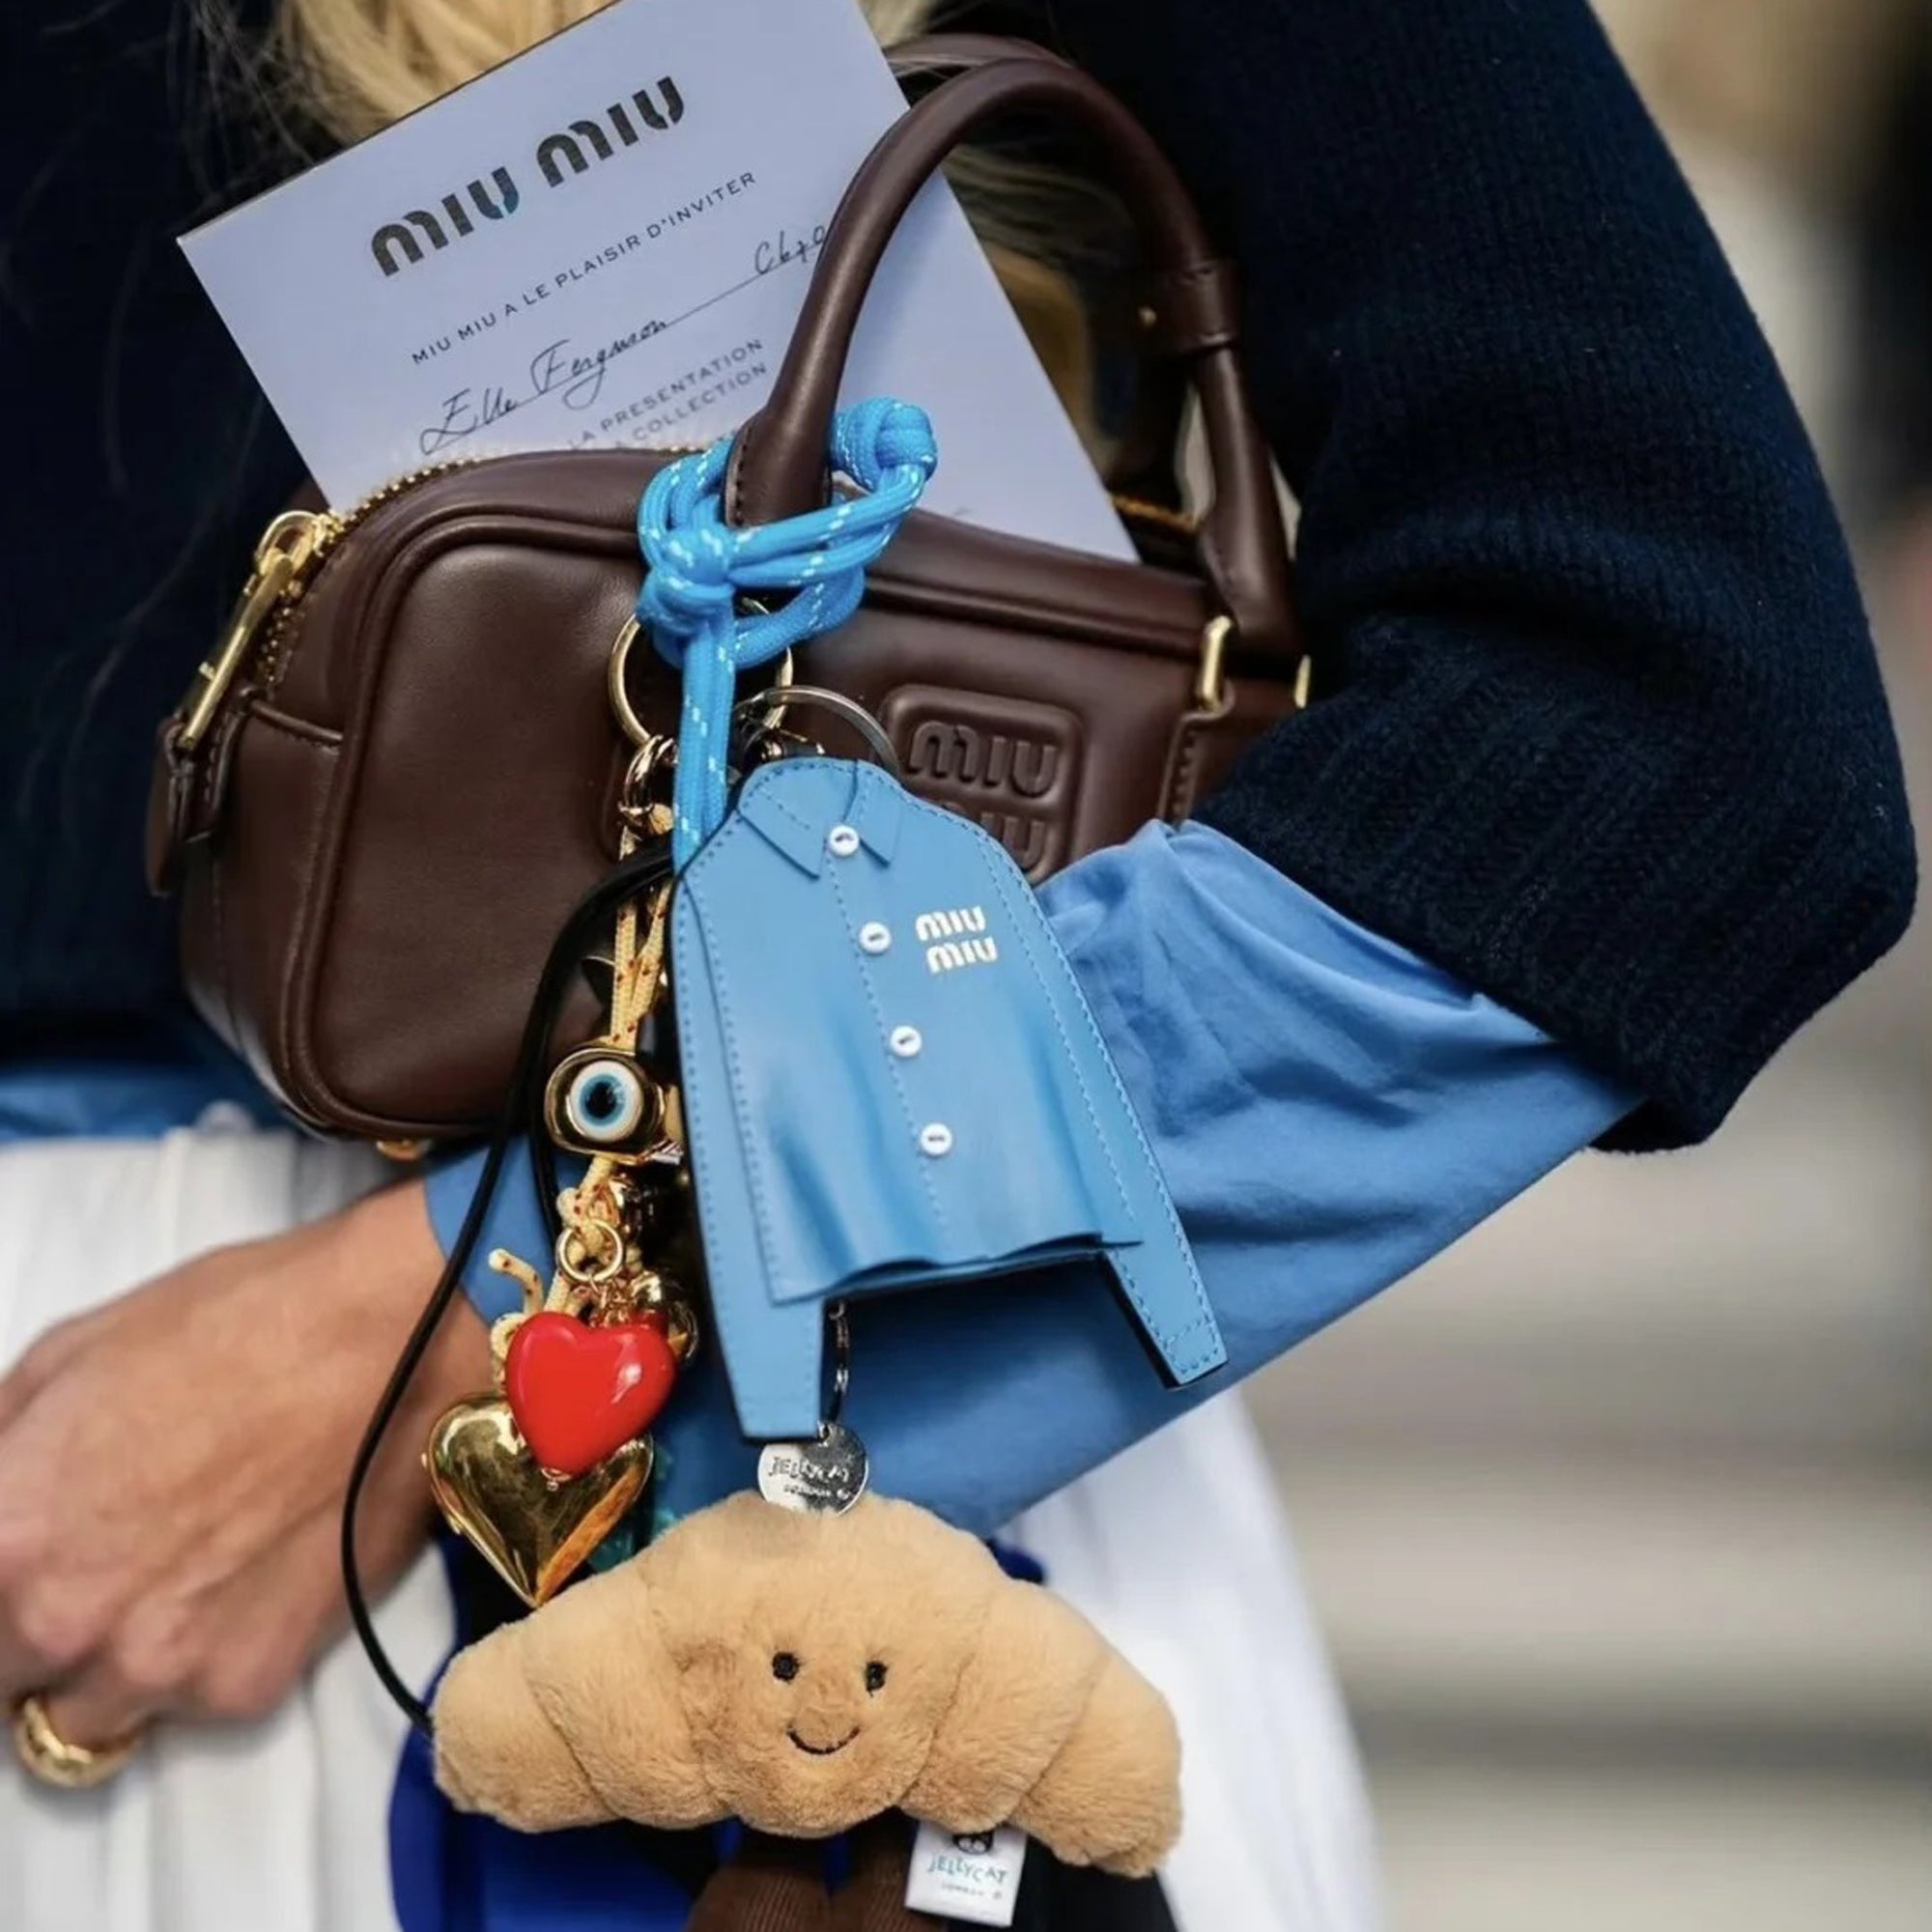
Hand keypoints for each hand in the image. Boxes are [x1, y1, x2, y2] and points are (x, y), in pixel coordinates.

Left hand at [0, 1180, 489, 1748]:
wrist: (394, 1340)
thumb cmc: (239, 1323)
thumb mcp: (67, 1355)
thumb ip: (1, 1451)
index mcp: (5, 1536)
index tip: (23, 1571)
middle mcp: (63, 1624)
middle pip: (4, 1686)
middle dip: (33, 1635)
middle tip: (98, 1566)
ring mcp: (157, 1668)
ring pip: (87, 1720)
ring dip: (110, 1666)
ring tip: (174, 1578)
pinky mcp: (247, 1685)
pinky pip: (191, 1702)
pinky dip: (207, 1656)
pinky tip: (249, 1572)